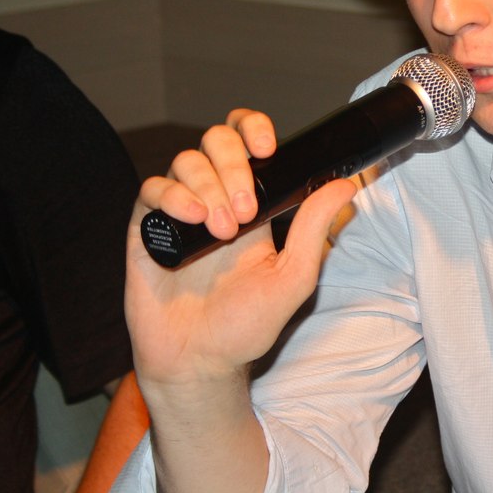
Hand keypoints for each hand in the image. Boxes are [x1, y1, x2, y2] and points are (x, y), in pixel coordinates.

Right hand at [125, 109, 356, 387]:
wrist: (200, 363)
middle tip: (246, 210)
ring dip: (208, 187)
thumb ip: (314, 228)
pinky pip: (152, 189)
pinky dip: (173, 196)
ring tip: (221, 231)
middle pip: (216, 141)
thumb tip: (345, 185)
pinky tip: (191, 218)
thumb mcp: (293, 276)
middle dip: (234, 165)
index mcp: (252, 202)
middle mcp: (214, 198)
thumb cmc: (246, 325)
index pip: (248, 141)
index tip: (267, 147)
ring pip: (186, 161)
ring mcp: (179, 211)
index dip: (253, 128)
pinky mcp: (147, 229)